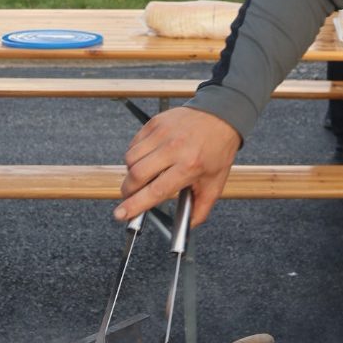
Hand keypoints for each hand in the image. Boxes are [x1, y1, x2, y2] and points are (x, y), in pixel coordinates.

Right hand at [114, 107, 240, 225]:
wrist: (220, 116)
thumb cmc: (217, 150)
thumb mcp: (215, 184)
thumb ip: (201, 209)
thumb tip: (187, 226)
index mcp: (189, 166)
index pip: (155, 190)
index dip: (135, 205)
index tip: (121, 214)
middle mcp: (174, 149)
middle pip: (136, 175)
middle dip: (128, 191)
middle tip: (129, 196)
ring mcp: (162, 133)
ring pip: (130, 159)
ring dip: (131, 172)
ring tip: (144, 175)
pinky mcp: (155, 123)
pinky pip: (133, 144)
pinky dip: (135, 156)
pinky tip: (148, 158)